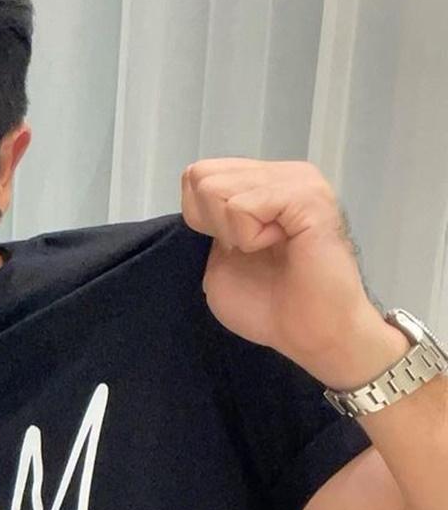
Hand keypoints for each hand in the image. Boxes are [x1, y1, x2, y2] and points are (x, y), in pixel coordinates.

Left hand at [180, 158, 403, 385]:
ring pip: (215, 188)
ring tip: (269, 249)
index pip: (198, 174)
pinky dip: (249, 237)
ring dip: (232, 233)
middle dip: (212, 222)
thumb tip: (201, 197)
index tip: (234, 247)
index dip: (199, 217)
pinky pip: (242, 205)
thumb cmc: (268, 306)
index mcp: (261, 186)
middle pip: (201, 176)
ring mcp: (296, 180)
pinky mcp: (307, 196)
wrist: (311, 335)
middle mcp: (280, 175)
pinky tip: (281, 246)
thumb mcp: (217, 261)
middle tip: (252, 250)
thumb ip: (208, 226)